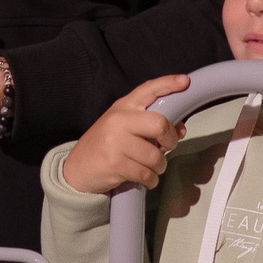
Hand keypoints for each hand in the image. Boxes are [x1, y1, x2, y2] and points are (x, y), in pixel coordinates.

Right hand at [60, 74, 190, 194]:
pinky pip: (146, 174)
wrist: (78, 167)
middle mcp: (119, 120)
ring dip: (159, 166)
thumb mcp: (125, 128)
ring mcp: (115, 142)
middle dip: (170, 140)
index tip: (184, 82)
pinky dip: (151, 180)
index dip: (168, 84)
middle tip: (166, 147)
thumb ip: (150, 125)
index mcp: (123, 106)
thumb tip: (180, 129)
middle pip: (159, 124)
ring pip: (155, 156)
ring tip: (149, 166)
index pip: (148, 89)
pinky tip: (143, 177)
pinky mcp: (115, 163)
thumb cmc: (106, 145)